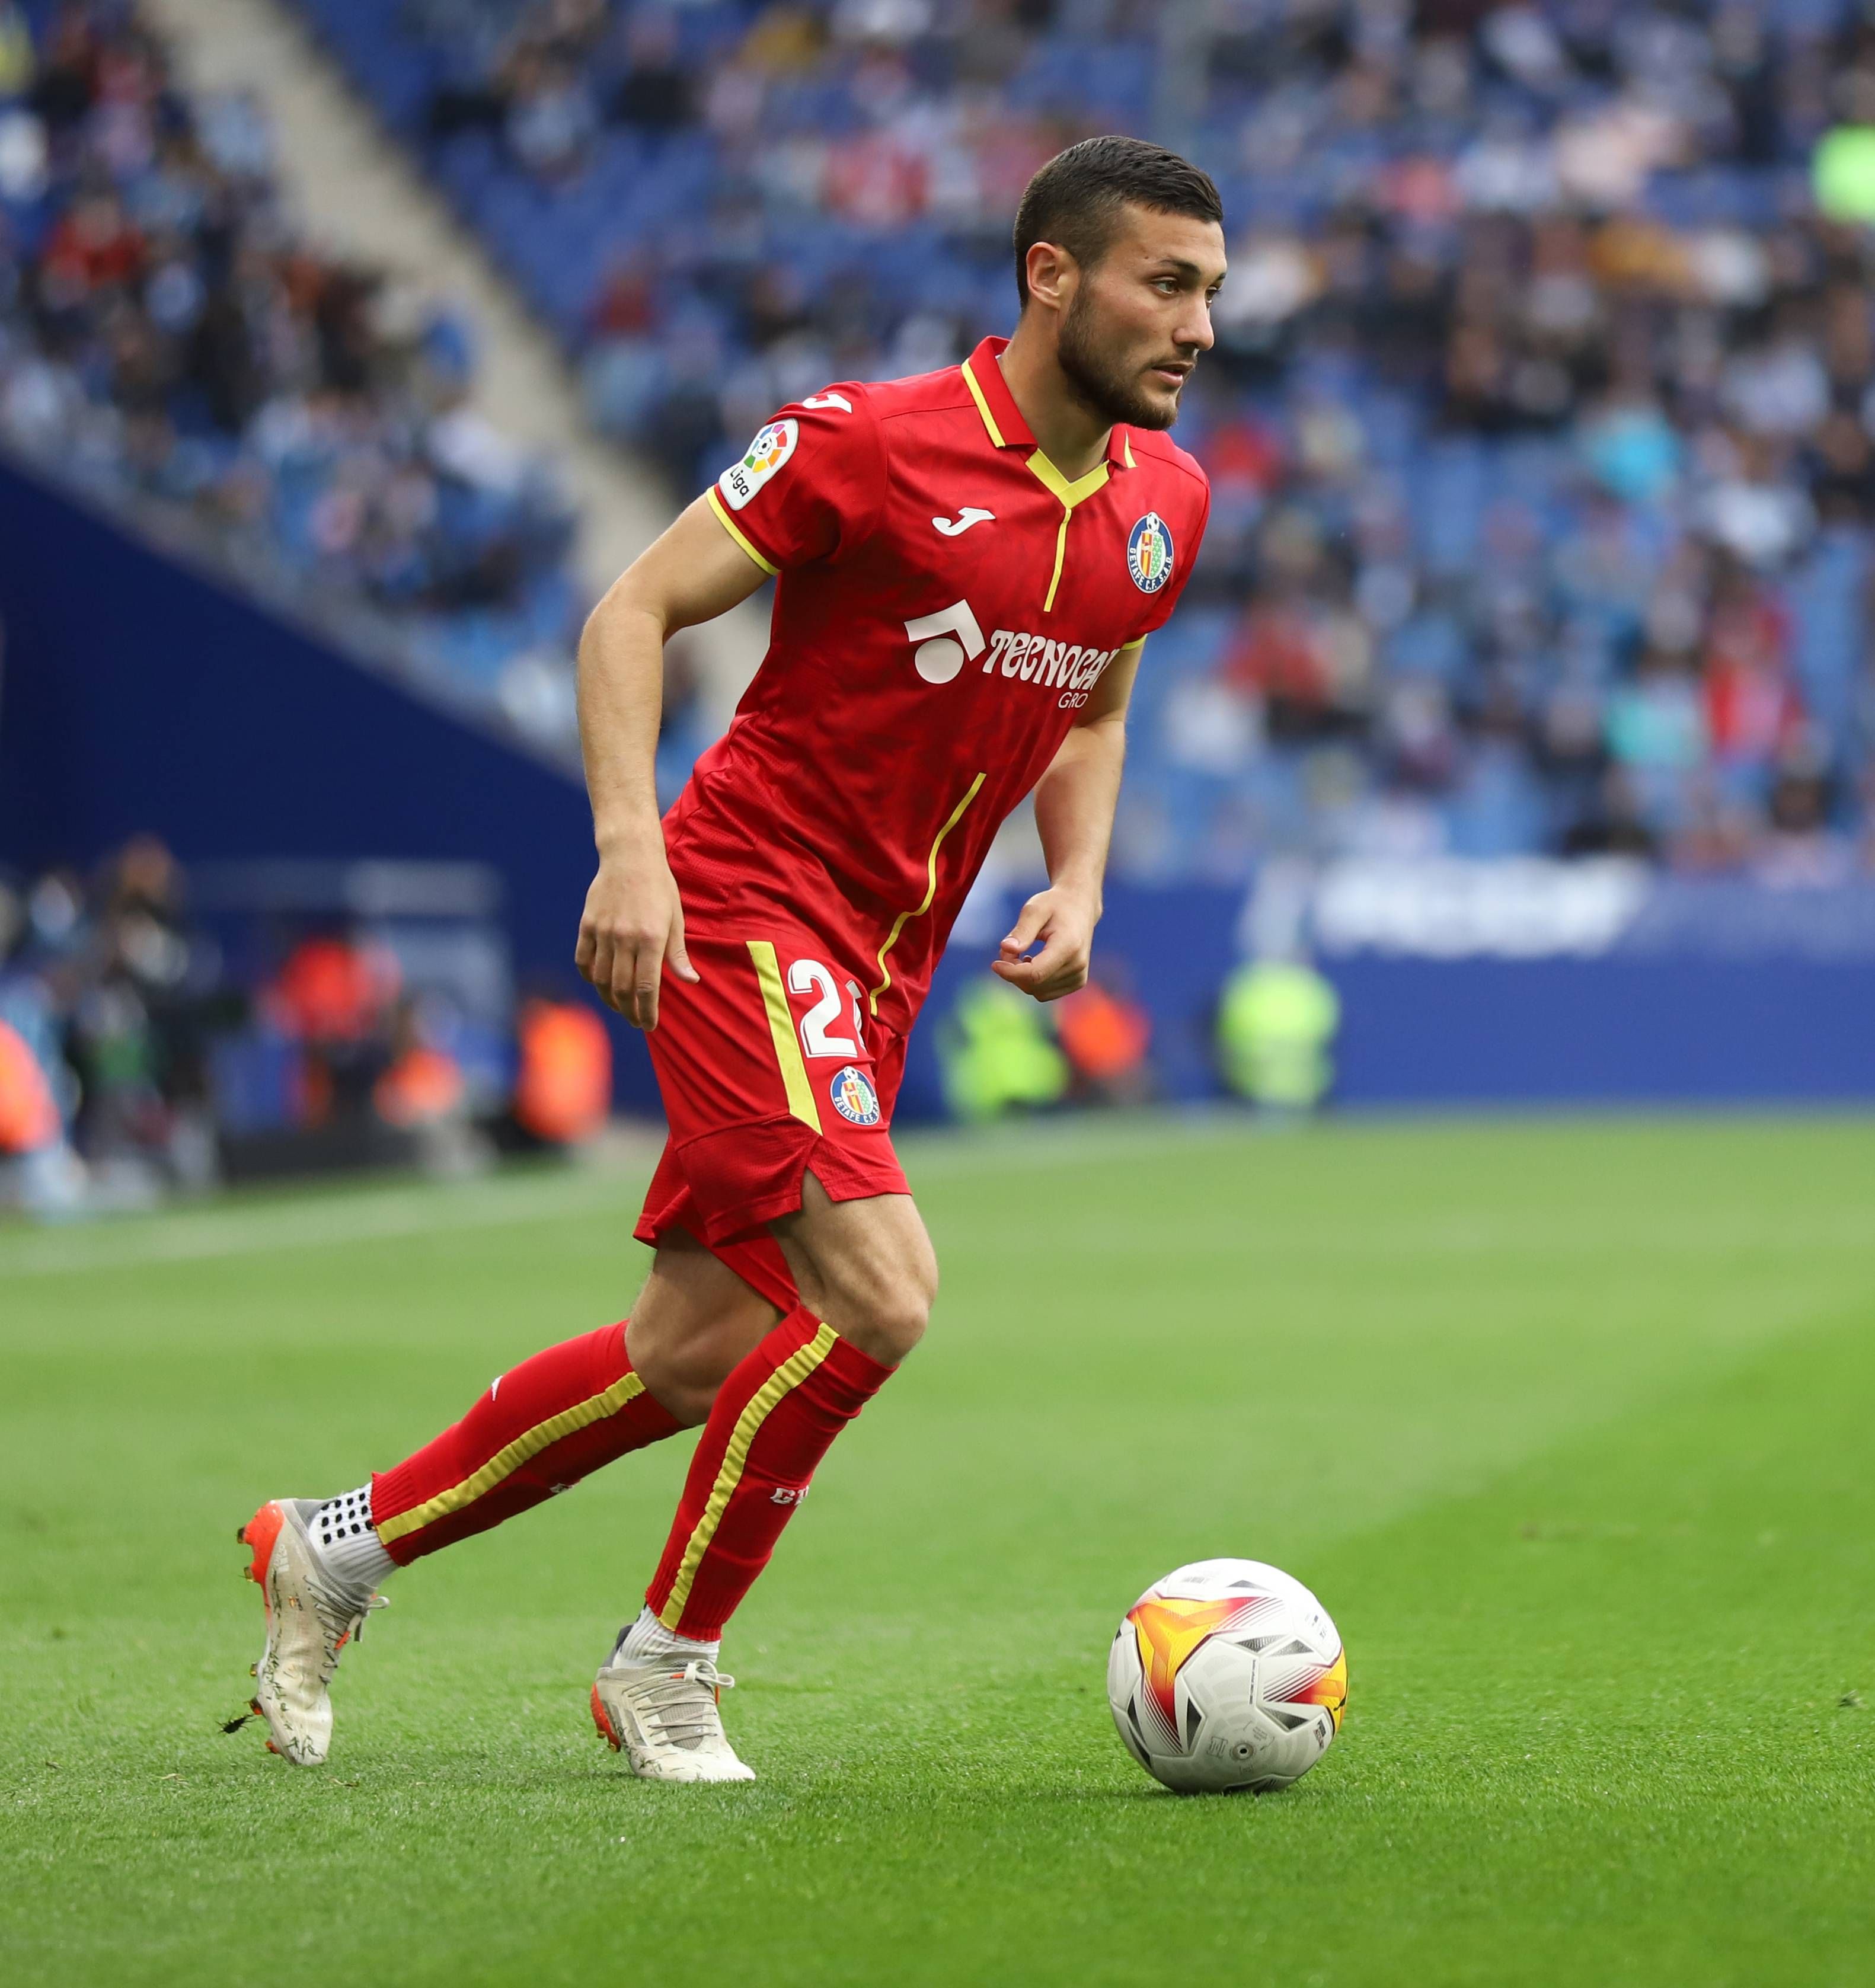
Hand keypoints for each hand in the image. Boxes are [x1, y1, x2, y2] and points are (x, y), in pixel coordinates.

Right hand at [574, 847, 698, 1028]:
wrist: (630, 857)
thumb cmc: (659, 888)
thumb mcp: (676, 918)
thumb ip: (678, 953)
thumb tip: (690, 981)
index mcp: (651, 938)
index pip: (647, 987)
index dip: (647, 1012)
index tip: (649, 1025)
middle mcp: (625, 938)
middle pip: (622, 988)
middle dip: (630, 1012)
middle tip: (636, 1022)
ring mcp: (603, 932)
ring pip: (600, 979)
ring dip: (610, 1000)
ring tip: (620, 1008)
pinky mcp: (587, 925)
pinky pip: (583, 961)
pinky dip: (590, 978)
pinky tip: (600, 986)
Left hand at [991, 886, 1095, 1002]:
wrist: (1080, 907)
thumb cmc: (1054, 906)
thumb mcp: (1035, 909)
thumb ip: (1022, 930)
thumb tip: (1006, 949)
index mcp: (1069, 946)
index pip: (1035, 973)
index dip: (1011, 972)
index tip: (995, 964)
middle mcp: (1077, 965)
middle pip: (1034, 984)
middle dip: (1014, 972)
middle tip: (1009, 949)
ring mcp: (1079, 976)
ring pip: (1037, 992)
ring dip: (1022, 977)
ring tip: (1021, 953)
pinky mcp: (1077, 982)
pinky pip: (1045, 993)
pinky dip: (1033, 982)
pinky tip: (1033, 962)